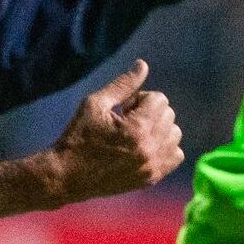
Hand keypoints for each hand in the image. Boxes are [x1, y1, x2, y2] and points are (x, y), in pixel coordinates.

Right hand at [44, 59, 182, 202]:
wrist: (68, 175)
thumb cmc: (79, 135)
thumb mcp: (96, 104)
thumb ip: (123, 84)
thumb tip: (143, 64)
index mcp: (137, 129)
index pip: (160, 100)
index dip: (140, 98)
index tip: (122, 108)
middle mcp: (150, 149)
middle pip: (169, 115)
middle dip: (150, 112)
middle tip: (126, 120)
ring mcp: (152, 167)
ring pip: (175, 135)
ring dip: (159, 129)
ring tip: (135, 134)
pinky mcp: (152, 179)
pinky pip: (176, 157)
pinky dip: (165, 148)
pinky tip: (144, 147)